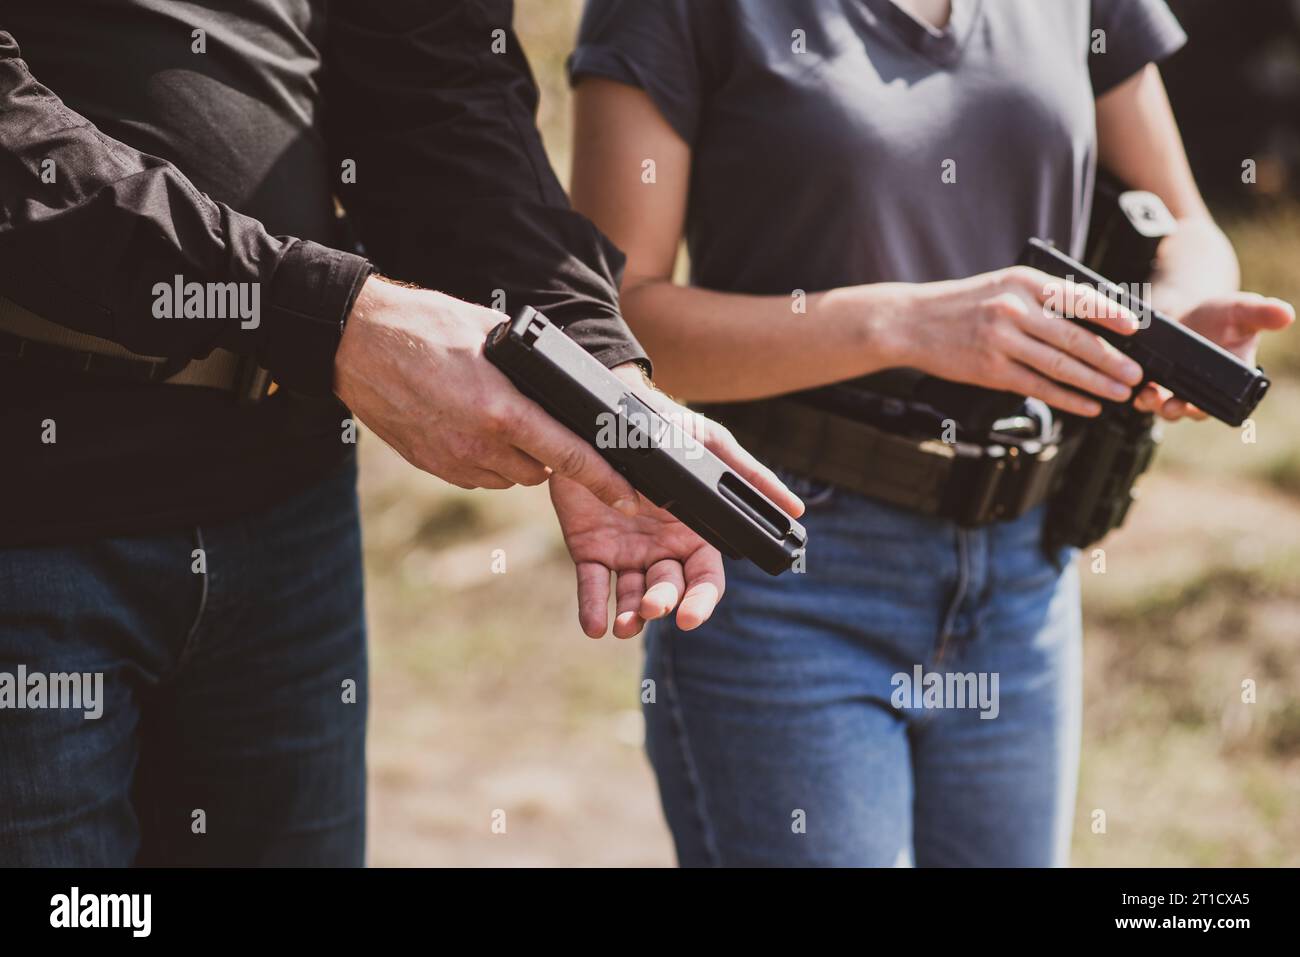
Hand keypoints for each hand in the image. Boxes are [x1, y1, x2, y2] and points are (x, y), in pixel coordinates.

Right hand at [334, 276, 637, 511]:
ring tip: (501, 416)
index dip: (607, 481)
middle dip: (552, 454)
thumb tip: (564, 386)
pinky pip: (479, 476)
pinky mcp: (433, 466)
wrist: (355, 342)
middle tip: (541, 420)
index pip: (571, 456)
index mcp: (502, 411)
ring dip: (520, 458)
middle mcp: (480, 444)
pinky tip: (473, 425)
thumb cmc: (425, 325)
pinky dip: (488, 459)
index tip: (631, 496)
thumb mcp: (491, 335)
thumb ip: (531, 368)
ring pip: (511, 476)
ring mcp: (454, 461)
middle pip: (543, 472)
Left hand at [550, 365, 803, 638]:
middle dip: (663, 602)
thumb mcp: (711, 447)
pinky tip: (594, 626)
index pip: (704, 580)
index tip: (691, 616)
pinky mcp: (590, 548)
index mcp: (694, 535)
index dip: (701, 600)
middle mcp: (662, 551)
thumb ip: (751, 477)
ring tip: (625, 626)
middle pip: (669, 590)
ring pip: (631, 595)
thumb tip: (796, 510)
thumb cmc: (668, 430)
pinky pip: (592, 583)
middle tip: (653, 605)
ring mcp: (626, 552)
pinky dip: (592, 607)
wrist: (608, 415)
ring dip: (630, 615)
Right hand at [893, 266, 1145, 416]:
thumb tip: (1092, 319)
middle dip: (1110, 358)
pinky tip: (1086, 405)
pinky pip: (1037, 386)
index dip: (1110, 314)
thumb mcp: (1002, 286)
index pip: (1076, 297)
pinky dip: (1066, 398)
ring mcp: (1001, 341)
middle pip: (1073, 337)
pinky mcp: (990, 370)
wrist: (911, 322)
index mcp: (1021, 282)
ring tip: (1119, 392)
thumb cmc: (961, 305)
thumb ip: (1041, 297)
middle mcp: (1013, 309)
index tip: (1135, 328)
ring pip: (1059, 365)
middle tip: (1135, 372)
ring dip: (1094, 382)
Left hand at [1133, 293, 1294, 420]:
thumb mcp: (1239, 310)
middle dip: (1177, 411)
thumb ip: (1260, 313)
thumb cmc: (1217, 314)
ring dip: (1154, 405)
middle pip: (1189, 411)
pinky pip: (1143, 395)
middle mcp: (1201, 392)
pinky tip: (1130, 387)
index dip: (1207, 410)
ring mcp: (1174, 390)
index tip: (1195, 409)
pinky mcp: (1151, 383)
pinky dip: (1136, 394)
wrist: (1184, 310)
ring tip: (1146, 396)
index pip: (1220, 405)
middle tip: (1169, 406)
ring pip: (1163, 407)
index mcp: (1228, 382)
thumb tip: (1286, 313)